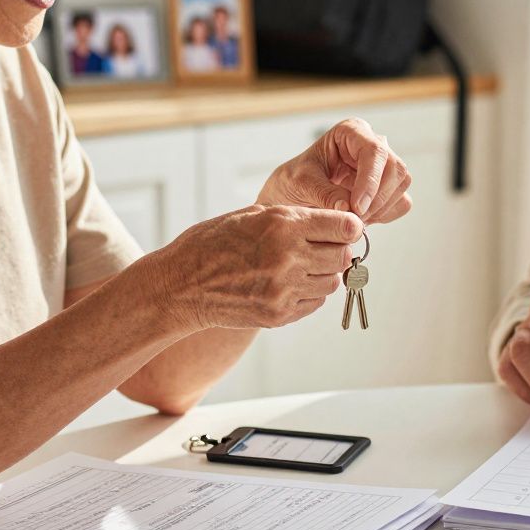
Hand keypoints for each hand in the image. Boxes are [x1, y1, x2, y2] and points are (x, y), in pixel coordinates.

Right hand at [153, 205, 363, 330]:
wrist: (180, 286)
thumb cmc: (212, 243)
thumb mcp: (252, 215)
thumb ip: (294, 218)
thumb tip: (332, 222)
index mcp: (282, 226)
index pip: (344, 227)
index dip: (349, 227)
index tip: (346, 228)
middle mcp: (288, 258)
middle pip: (343, 256)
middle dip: (338, 249)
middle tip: (325, 247)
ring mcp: (284, 290)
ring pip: (332, 282)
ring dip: (325, 273)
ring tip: (303, 265)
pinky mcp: (279, 314)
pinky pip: (315, 302)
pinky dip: (311, 292)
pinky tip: (291, 283)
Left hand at [257, 118, 412, 223]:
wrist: (292, 196)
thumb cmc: (294, 181)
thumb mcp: (300, 184)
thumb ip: (324, 194)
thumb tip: (349, 209)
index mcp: (351, 132)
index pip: (374, 151)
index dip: (370, 181)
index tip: (356, 207)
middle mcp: (372, 145)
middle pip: (395, 168)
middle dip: (377, 199)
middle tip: (354, 219)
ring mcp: (384, 166)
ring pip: (401, 185)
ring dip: (381, 208)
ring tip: (353, 220)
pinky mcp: (389, 187)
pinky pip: (401, 202)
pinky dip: (385, 215)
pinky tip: (362, 219)